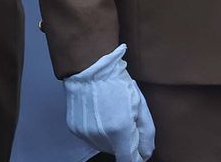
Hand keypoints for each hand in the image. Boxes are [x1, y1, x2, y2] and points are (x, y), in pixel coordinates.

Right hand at [63, 44, 155, 161]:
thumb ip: (146, 134)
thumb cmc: (116, 82)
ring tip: (109, 114)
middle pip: (116, 151)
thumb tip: (145, 153)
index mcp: (119, 131)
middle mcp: (100, 136)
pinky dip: (96, 130)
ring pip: (103, 145)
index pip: (129, 160)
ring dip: (110, 137)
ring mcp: (85, 133)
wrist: (87, 67)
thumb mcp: (140, 105)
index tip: (138, 146)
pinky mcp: (74, 128)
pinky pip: (90, 137)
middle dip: (124, 141)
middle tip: (124, 118)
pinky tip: (97, 113)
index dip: (137, 155)